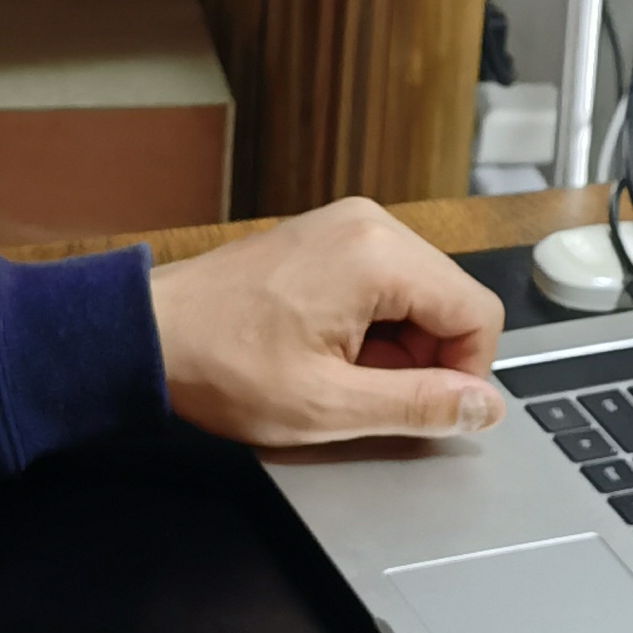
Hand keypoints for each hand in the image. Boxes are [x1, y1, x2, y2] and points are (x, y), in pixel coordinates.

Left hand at [149, 196, 503, 444]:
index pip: (478, 314)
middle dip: (428, 359)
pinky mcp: (327, 236)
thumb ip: (419, 406)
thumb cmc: (221, 366)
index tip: (426, 408)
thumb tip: (484, 407)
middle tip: (368, 394)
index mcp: (378, 256)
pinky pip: (384, 282)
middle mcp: (370, 224)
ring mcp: (347, 224)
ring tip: (339, 373)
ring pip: (420, 294)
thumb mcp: (328, 407)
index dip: (464, 374)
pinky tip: (328, 351)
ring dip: (398, 345)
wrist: (148, 333)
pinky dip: (373, 325)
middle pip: (451, 299)